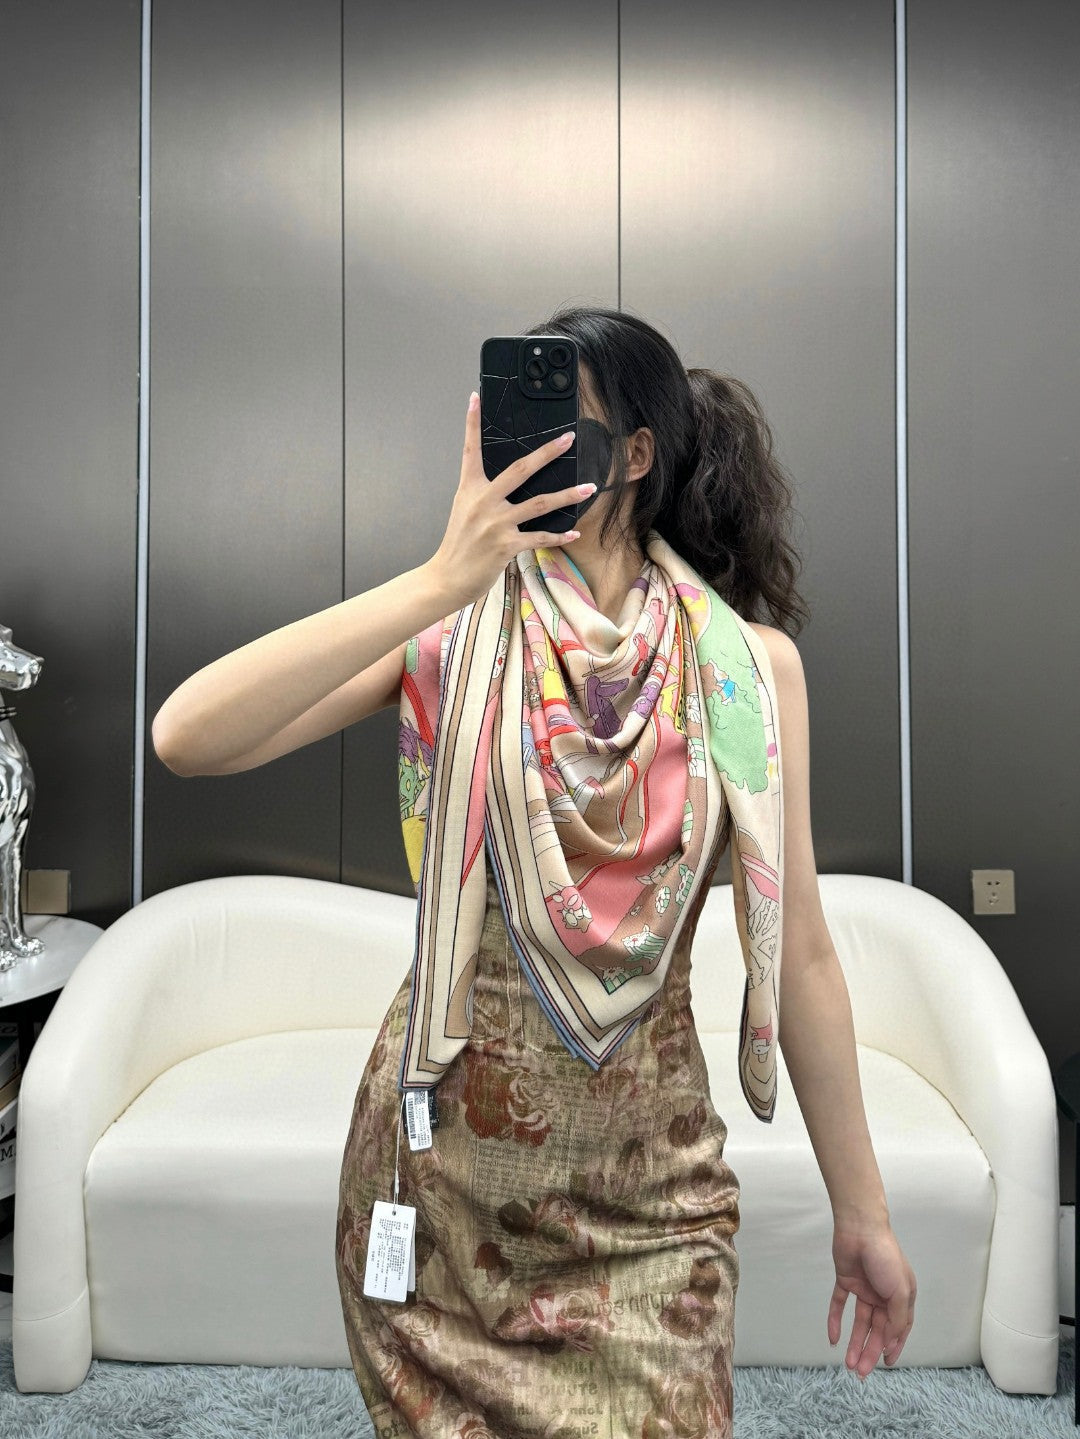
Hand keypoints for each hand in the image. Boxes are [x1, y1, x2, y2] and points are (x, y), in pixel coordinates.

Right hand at [428, 391, 592, 610]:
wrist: (447, 577)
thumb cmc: (458, 545)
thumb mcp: (464, 511)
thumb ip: (483, 494)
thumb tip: (507, 483)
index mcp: (470, 489)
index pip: (470, 450)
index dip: (472, 423)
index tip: (476, 398)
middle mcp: (483, 501)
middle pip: (520, 469)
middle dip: (547, 452)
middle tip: (567, 438)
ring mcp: (496, 523)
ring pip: (539, 503)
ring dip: (567, 495)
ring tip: (589, 488)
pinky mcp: (506, 545)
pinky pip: (540, 537)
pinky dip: (559, 536)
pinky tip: (574, 532)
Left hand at [828, 1218, 916, 1376]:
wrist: (860, 1228)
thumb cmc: (885, 1257)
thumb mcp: (900, 1291)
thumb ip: (898, 1319)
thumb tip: (891, 1342)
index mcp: (902, 1297)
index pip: (899, 1329)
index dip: (893, 1347)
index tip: (886, 1365)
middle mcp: (884, 1294)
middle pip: (877, 1329)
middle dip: (870, 1351)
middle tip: (860, 1372)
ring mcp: (864, 1288)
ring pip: (859, 1321)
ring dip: (854, 1342)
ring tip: (848, 1363)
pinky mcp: (846, 1280)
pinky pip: (840, 1304)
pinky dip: (835, 1321)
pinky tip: (832, 1338)